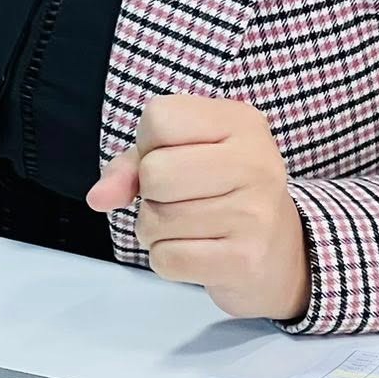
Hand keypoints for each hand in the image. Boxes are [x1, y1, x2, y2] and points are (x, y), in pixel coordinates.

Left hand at [85, 93, 311, 320]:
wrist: (281, 250)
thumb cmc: (222, 190)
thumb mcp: (183, 156)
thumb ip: (133, 165)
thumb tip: (98, 198)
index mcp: (240, 122)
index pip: (159, 118)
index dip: (150, 144)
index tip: (175, 158)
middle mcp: (255, 161)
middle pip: (154, 173)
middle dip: (149, 192)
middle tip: (177, 198)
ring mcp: (254, 213)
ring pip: (155, 220)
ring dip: (154, 229)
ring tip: (187, 226)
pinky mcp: (245, 259)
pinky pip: (166, 259)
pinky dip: (166, 259)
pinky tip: (194, 250)